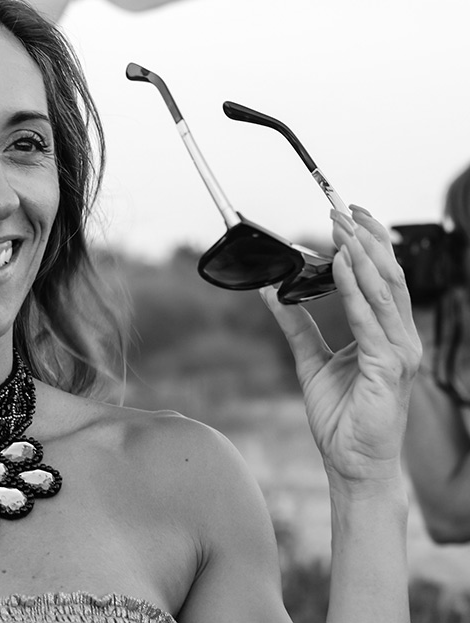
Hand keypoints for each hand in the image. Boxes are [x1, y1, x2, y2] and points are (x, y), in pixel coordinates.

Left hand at [260, 205, 421, 494]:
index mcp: (388, 335)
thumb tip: (272, 291)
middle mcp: (401, 339)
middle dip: (366, 238)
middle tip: (341, 209)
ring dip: (362, 253)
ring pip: (385, 290)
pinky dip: (356, 288)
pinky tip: (342, 264)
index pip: (385, 279)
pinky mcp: (389, 367)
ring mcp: (400, 352)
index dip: (369, 244)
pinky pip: (370, 318)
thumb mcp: (311, 360)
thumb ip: (296, 325)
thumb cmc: (341, 417)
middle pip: (391, 275)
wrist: (352, 463)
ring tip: (340, 226)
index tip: (347, 215)